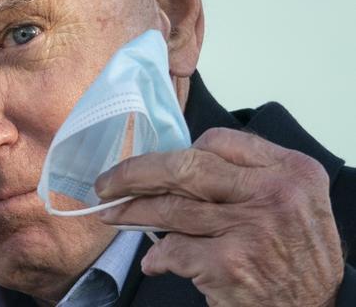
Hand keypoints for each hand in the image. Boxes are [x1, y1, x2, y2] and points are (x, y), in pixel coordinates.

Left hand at [95, 127, 343, 306]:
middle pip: (184, 168)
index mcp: (289, 169)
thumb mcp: (292, 200)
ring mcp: (250, 228)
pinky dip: (157, 257)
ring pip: (171, 208)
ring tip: (113, 214)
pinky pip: (174, 250)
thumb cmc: (298, 254)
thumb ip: (246, 176)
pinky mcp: (230, 264)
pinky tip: (152, 262)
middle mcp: (272, 193)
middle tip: (108, 182)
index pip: (218, 141)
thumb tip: (177, 167)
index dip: (179, 150)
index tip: (156, 161)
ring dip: (132, 211)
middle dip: (135, 173)